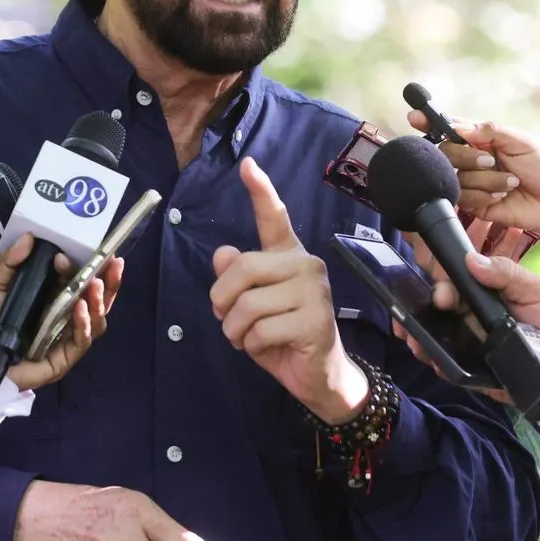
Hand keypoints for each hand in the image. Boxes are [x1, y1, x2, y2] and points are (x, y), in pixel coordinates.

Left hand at [0, 234, 122, 390]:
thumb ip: (9, 262)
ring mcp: (66, 337)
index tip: (74, 253)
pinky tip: (80, 309)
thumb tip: (29, 237)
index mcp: (52, 296)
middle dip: (109, 281)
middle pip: (96, 299)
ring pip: (97, 319)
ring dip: (99, 302)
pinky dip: (84, 324)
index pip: (77, 279)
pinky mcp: (64, 358)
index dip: (83, 265)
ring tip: (96, 286)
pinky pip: (82, 341)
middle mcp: (64, 315)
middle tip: (115, 264)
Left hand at [209, 157, 366, 424]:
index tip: (247, 165)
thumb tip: (222, 254)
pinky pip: (260, 330)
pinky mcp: (315, 320)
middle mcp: (305, 265)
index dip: (261, 190)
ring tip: (247, 338)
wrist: (318, 376)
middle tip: (226, 320)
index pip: (274, 218)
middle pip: (242, 268)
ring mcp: (314, 291)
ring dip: (235, 330)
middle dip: (221, 301)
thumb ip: (236, 278)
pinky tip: (268, 348)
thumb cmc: (281, 335)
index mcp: (288, 255)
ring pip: (247, 304)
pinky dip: (252, 346)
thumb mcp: (249, 305)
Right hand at [392, 249, 539, 402]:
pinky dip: (442, 366)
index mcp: (485, 295)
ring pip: (439, 340)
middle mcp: (474, 318)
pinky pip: (455, 369)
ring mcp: (474, 345)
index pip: (454, 287)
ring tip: (415, 343)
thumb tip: (471, 260)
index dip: (441, 289)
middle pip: (438, 314)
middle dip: (419, 314)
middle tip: (411, 321)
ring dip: (422, 340)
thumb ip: (507, 273)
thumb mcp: (537, 288)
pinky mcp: (480, 371)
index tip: (441, 296)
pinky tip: (435, 363)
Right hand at [406, 112, 539, 234]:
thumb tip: (458, 127)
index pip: (448, 127)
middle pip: (445, 153)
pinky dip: (484, 195)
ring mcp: (469, 181)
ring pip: (455, 177)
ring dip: (486, 180)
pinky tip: (502, 194)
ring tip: (510, 182)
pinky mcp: (472, 203)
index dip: (428, 122)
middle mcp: (470, 158)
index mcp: (479, 138)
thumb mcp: (521, 141)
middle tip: (491, 160)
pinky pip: (463, 198)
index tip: (415, 118)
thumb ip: (490, 131)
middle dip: (468, 157)